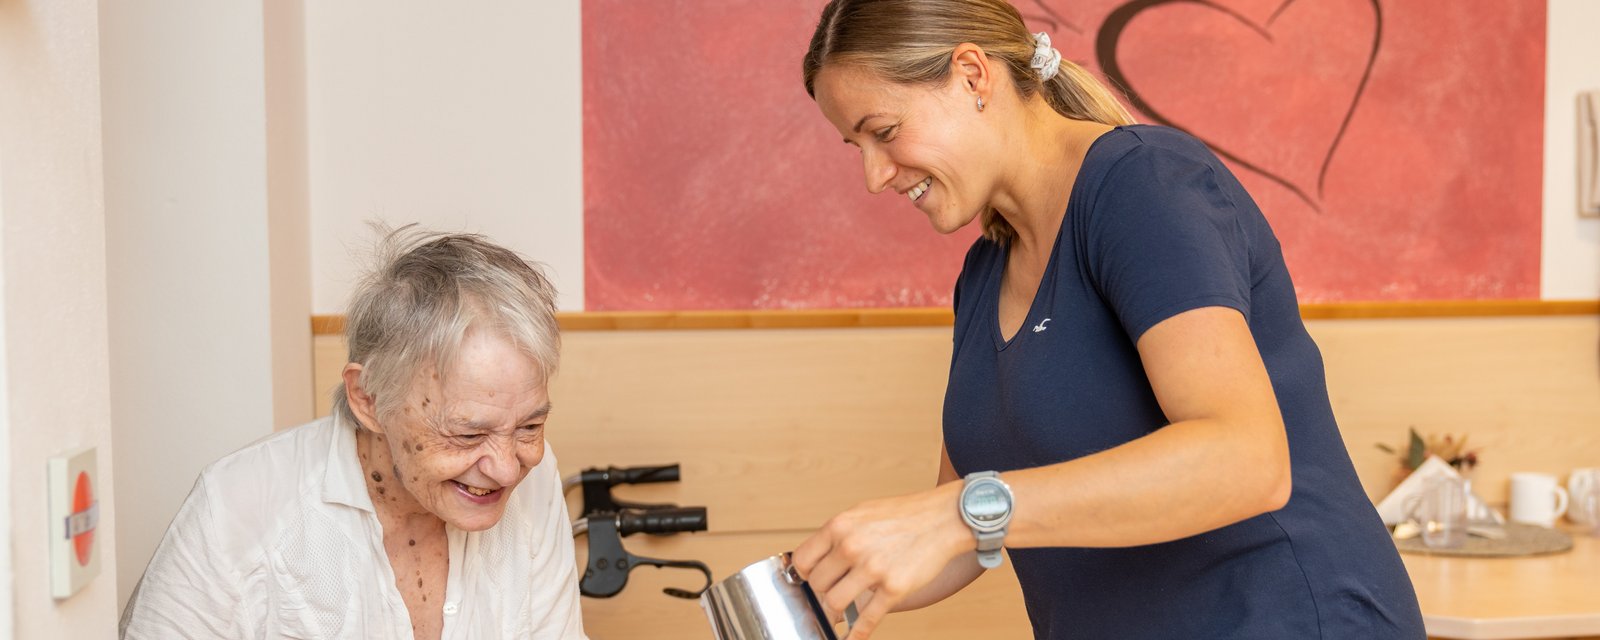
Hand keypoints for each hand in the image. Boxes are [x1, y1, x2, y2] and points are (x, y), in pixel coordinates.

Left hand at [791, 482, 970, 639]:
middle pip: (817, 584)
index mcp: (839, 526)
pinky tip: (851, 637)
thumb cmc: (902, 516)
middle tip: (829, 593)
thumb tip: (816, 560)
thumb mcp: (861, 514)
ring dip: (834, 611)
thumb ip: (837, 536)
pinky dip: (856, 633)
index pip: (802, 560)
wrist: (942, 519)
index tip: (806, 580)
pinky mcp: (893, 588)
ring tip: (839, 611)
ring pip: (834, 603)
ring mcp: (873, 569)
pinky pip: (866, 619)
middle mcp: (852, 546)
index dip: (802, 574)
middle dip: (821, 592)